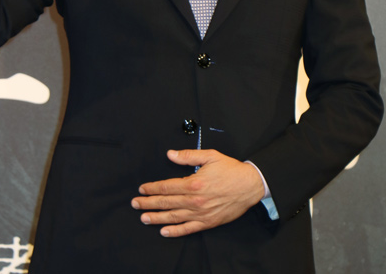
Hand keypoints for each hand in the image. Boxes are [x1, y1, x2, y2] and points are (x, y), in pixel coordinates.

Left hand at [131, 149, 264, 237]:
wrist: (250, 185)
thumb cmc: (231, 170)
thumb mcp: (210, 156)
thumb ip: (189, 156)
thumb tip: (171, 154)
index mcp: (194, 182)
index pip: (167, 186)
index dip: (152, 188)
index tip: (142, 189)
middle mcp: (195, 199)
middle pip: (167, 202)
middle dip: (148, 203)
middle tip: (135, 204)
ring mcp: (201, 213)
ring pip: (174, 217)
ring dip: (157, 218)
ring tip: (144, 218)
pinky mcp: (208, 222)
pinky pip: (188, 229)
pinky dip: (175, 231)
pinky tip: (164, 231)